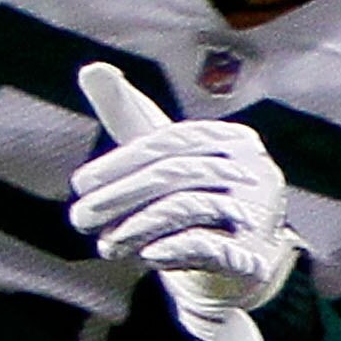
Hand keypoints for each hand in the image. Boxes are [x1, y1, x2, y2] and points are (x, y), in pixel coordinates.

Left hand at [70, 63, 291, 340]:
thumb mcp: (161, 159)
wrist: (234, 272)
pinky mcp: (256, 257)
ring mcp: (260, 213)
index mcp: (233, 139)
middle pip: (176, 174)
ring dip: (136, 227)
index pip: (170, 142)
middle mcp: (254, 170)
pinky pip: (209, 246)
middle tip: (81, 218)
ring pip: (188, 207)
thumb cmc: (192, 203)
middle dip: (120, 196)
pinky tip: (146, 256)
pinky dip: (172, 249)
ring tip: (106, 245)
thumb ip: (129, 115)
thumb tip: (92, 68)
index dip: (120, 163)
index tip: (80, 185)